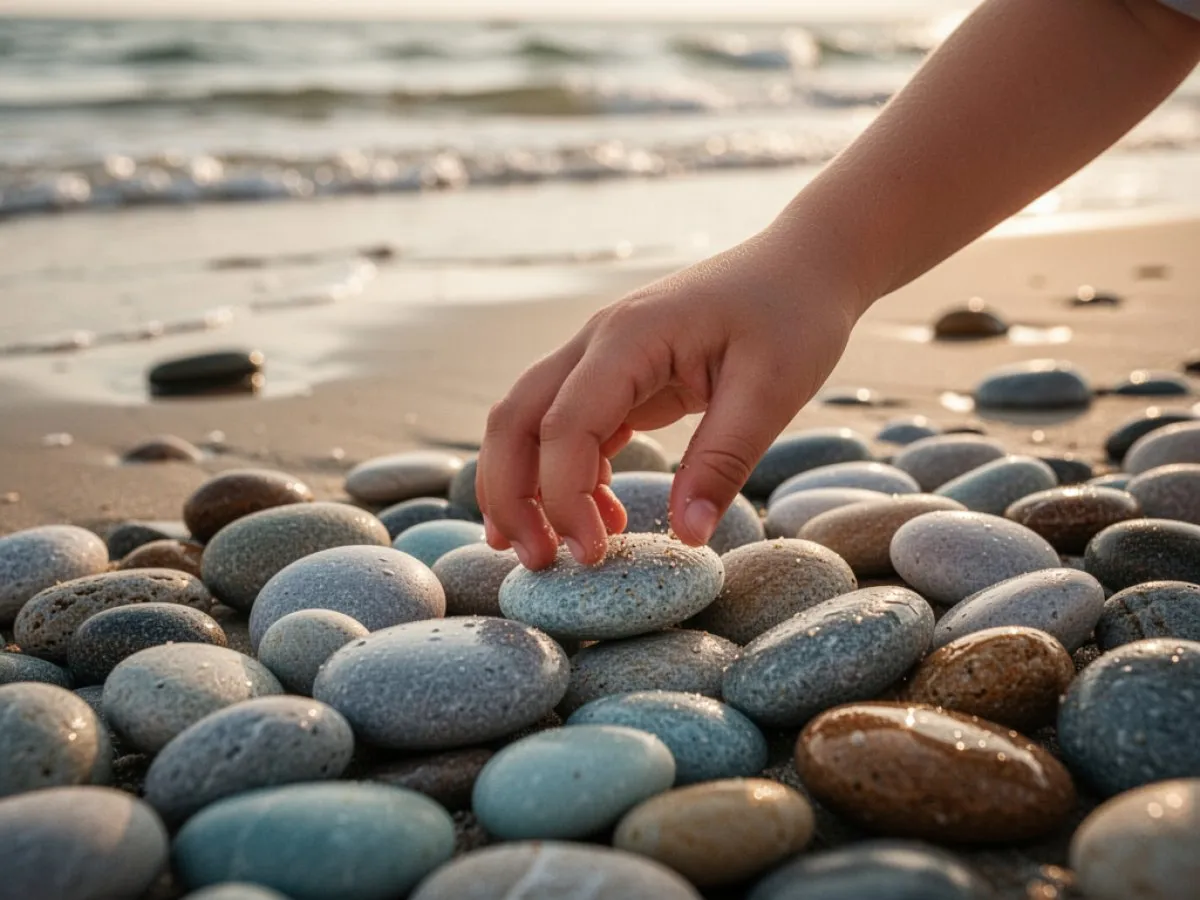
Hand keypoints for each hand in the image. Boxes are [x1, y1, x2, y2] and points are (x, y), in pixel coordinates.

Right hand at [477, 221, 862, 569]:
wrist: (803, 264)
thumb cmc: (793, 315)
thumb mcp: (772, 391)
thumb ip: (723, 462)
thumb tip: (686, 536)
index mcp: (631, 337)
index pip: (564, 425)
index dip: (564, 497)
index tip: (593, 554)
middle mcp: (598, 342)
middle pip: (515, 420)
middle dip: (510, 496)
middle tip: (537, 563)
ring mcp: (602, 357)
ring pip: (528, 424)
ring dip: (525, 488)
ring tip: (549, 551)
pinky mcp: (618, 376)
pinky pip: (568, 428)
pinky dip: (567, 475)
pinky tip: (601, 515)